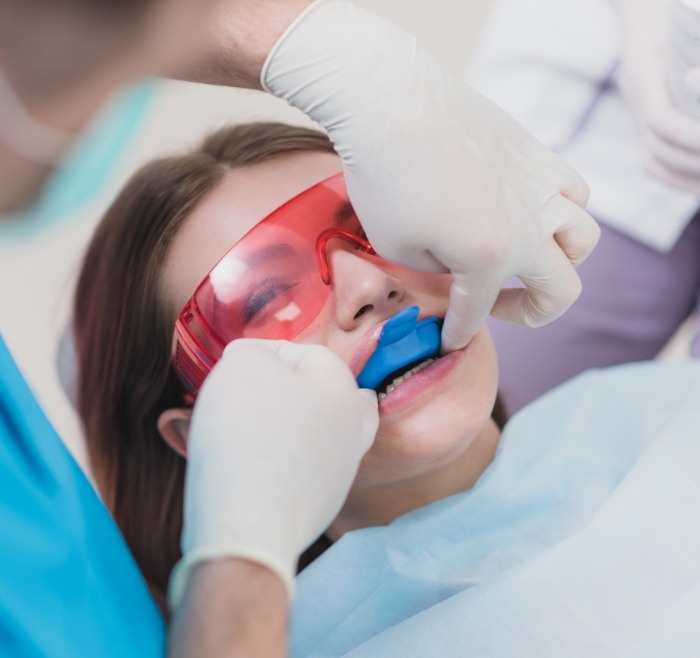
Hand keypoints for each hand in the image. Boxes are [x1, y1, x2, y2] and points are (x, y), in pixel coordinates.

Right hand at [169, 339, 377, 607]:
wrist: (248, 525)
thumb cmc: (248, 434)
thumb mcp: (243, 365)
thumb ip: (252, 353)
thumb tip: (254, 363)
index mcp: (344, 391)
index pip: (307, 353)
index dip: (263, 352)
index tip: (229, 363)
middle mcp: (352, 431)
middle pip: (321, 396)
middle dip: (282, 391)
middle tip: (248, 394)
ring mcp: (338, 473)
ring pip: (308, 435)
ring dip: (274, 426)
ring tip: (232, 429)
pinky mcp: (317, 507)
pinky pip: (293, 471)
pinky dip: (271, 461)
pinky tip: (240, 464)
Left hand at [263, 0, 599, 350]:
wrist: (390, 102)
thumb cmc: (384, 179)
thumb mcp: (398, 248)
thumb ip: (439, 272)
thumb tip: (458, 269)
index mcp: (490, 257)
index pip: (478, 311)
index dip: (459, 332)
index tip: (448, 341)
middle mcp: (529, 226)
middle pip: (563, 288)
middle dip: (532, 313)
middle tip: (499, 307)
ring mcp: (540, 186)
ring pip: (583, 237)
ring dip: (560, 261)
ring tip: (526, 259)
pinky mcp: (536, 153)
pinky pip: (573, 190)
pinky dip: (563, 211)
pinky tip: (531, 211)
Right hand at [614, 0, 699, 192]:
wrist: (650, 21)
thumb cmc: (678, 19)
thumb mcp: (689, 27)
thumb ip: (695, 62)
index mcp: (641, 70)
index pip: (660, 119)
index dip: (690, 136)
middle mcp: (634, 97)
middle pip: (658, 146)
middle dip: (696, 161)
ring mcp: (635, 115)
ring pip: (655, 159)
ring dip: (690, 175)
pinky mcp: (643, 129)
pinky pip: (656, 163)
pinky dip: (680, 178)